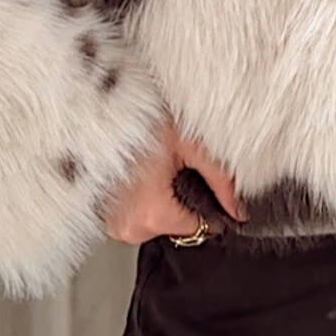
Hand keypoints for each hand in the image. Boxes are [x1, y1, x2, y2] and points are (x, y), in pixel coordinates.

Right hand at [104, 120, 245, 244]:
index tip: (201, 183)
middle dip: (178, 200)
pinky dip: (135, 199)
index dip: (207, 206)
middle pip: (171, 226)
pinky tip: (134, 173)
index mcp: (152, 214)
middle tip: (171, 165)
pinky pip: (127, 217)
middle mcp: (127, 227)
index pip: (195, 229)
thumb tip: (238, 208)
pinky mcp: (97, 216)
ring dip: (155, 200)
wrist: (97, 107)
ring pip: (148, 222)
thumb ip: (221, 179)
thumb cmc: (139, 119)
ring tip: (151, 166)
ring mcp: (109, 224)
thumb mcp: (189, 142)